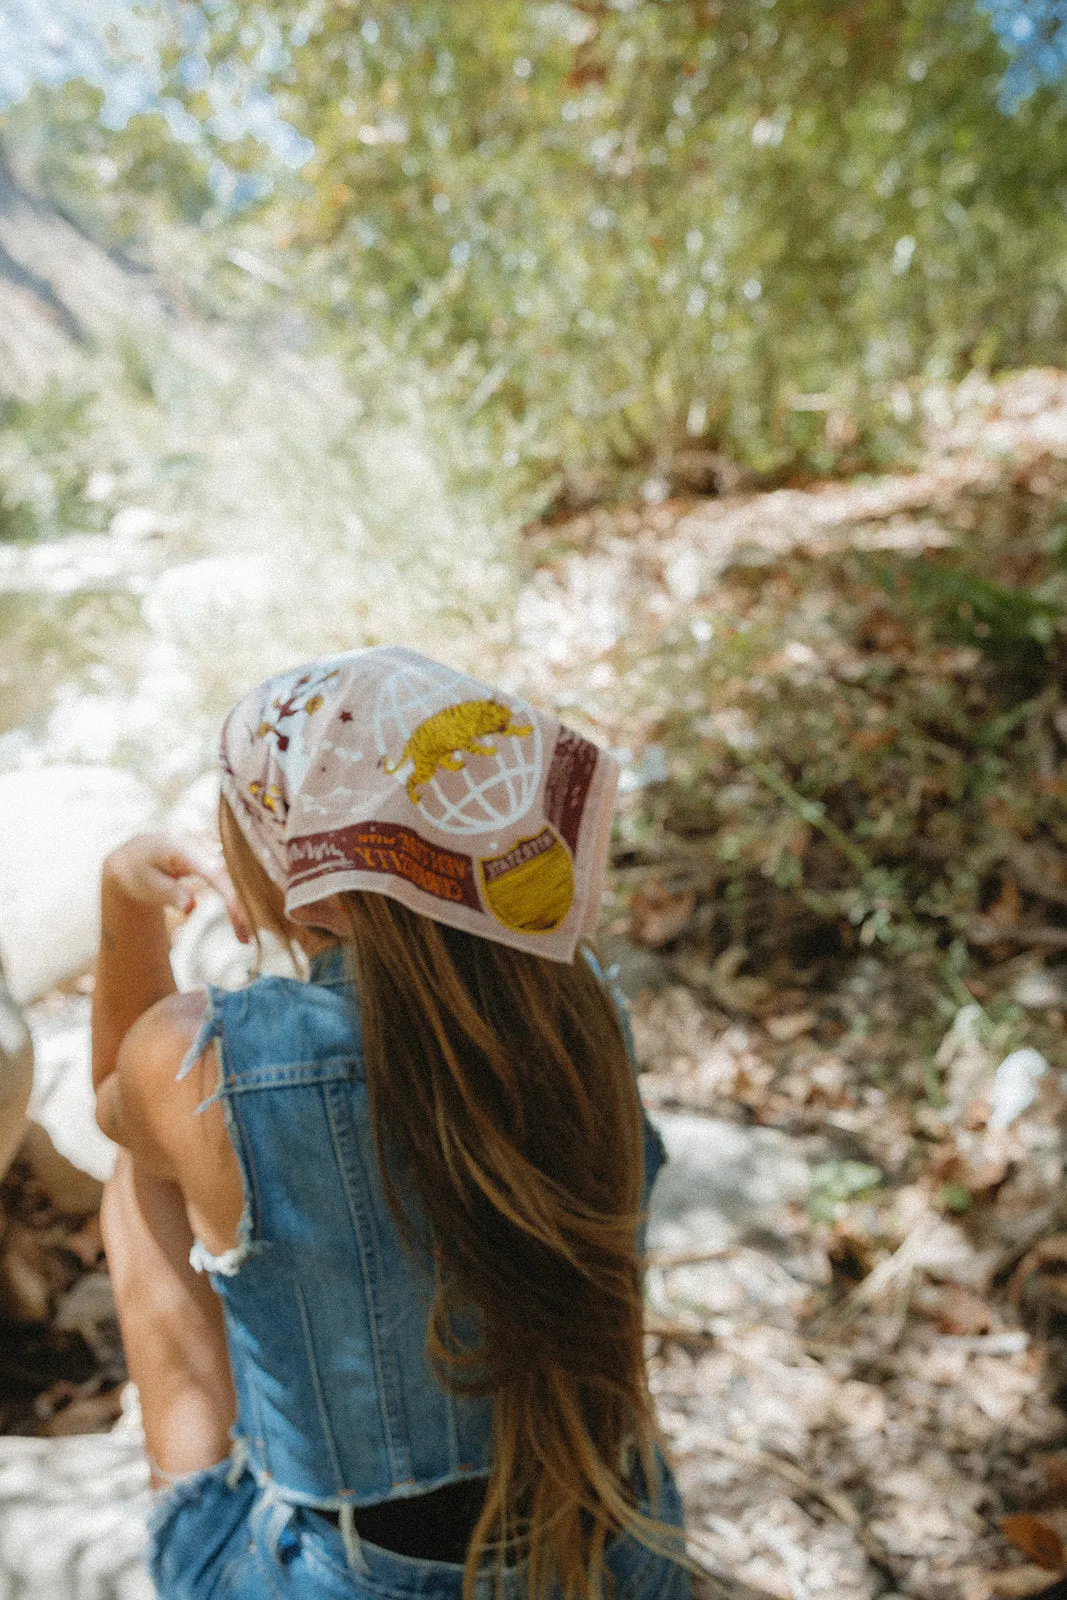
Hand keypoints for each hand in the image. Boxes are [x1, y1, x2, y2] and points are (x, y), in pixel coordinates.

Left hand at [102, 833, 251, 942]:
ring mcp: (214, 845)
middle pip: (235, 872)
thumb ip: (170, 893)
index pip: (216, 871)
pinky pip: (237, 876)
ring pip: (240, 875)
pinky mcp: (220, 855)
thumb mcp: (147, 884)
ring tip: (243, 936)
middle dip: (244, 904)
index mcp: (184, 846)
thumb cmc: (140, 871)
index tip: (240, 920)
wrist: (137, 854)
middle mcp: (204, 842)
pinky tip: (241, 924)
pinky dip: (242, 899)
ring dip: (246, 905)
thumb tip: (191, 908)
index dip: (231, 894)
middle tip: (244, 938)